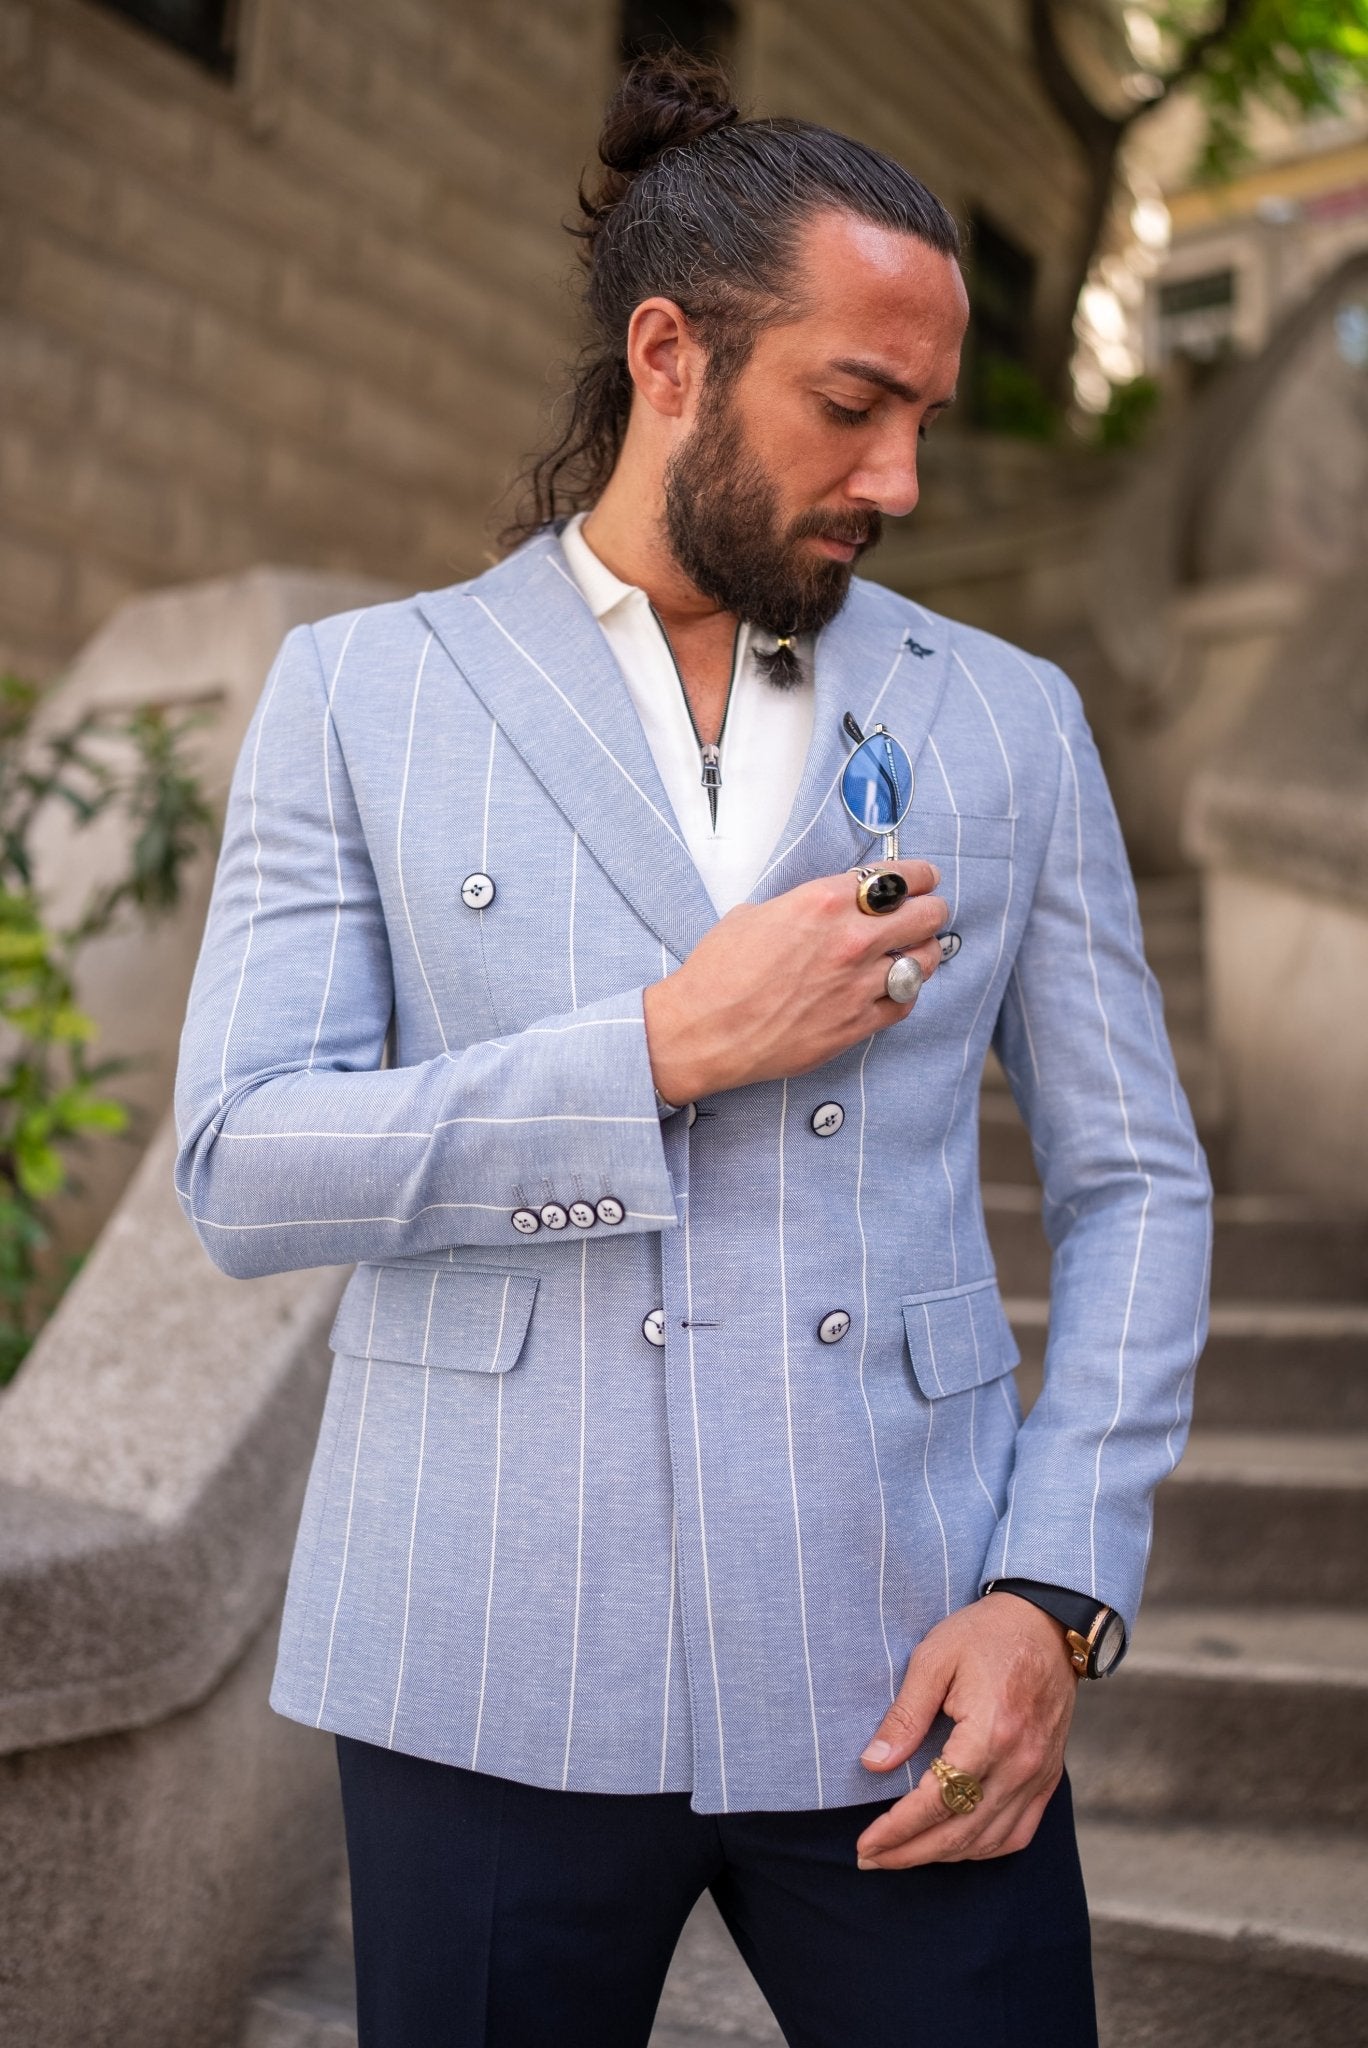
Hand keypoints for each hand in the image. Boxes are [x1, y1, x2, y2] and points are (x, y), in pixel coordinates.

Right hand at [644, 860, 947, 1102]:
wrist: (704, 1030)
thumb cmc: (719, 972)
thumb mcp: (755, 914)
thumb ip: (800, 906)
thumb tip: (820, 908)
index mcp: (823, 902)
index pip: (897, 878)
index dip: (919, 876)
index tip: (924, 878)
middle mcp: (850, 940)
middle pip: (925, 915)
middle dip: (930, 909)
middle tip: (927, 911)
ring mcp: (859, 985)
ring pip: (925, 960)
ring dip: (925, 951)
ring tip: (918, 949)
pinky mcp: (857, 1024)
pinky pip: (905, 1003)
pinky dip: (906, 992)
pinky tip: (896, 987)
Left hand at [854, 1593, 1078, 1868]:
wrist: (1046, 1624)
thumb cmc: (985, 1634)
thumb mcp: (934, 1658)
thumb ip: (905, 1716)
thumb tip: (873, 1764)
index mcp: (991, 1733)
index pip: (938, 1800)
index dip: (898, 1829)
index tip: (865, 1843)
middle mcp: (1020, 1764)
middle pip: (960, 1832)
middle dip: (910, 1852)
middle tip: (870, 1858)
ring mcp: (1039, 1775)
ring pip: (988, 1841)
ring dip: (942, 1856)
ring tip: (902, 1855)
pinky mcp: (1048, 1778)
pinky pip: (1017, 1833)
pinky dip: (982, 1849)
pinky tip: (953, 1847)